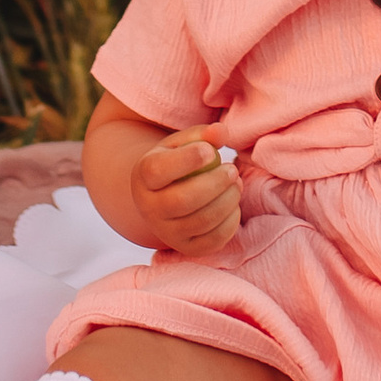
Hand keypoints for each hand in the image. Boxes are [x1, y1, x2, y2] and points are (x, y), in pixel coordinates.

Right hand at [132, 135, 242, 257]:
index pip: (158, 170)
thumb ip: (202, 134)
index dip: (187, 159)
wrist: (164, 197)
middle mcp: (149, 209)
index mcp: (143, 177)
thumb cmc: (176, 163)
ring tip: (236, 184)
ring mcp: (167, 232)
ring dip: (227, 201)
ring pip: (200, 221)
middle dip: (215, 184)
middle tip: (232, 170)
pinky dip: (230, 222)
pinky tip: (233, 204)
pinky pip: (213, 240)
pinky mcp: (187, 248)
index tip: (210, 151)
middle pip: (182, 201)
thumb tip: (222, 133)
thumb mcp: (182, 144)